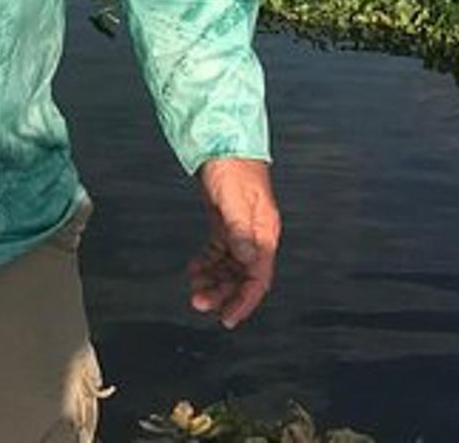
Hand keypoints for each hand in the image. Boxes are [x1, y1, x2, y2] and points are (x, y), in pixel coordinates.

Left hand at [186, 156, 278, 327]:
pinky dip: (206, 263)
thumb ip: (240, 231)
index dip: (245, 300)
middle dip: (222, 292)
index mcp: (264, 231)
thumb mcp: (236, 198)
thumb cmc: (233, 165)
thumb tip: (248, 261)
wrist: (221, 140)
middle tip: (199, 302)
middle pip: (242, 275)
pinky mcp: (225, 222)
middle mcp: (255, 234)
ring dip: (213, 280)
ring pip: (229, 267)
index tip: (228, 317)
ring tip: (194, 288)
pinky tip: (194, 269)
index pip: (258, 276)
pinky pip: (218, 252)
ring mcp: (240, 229)